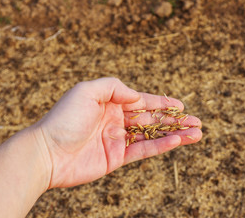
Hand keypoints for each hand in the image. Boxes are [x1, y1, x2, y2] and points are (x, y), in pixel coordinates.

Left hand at [35, 77, 201, 187]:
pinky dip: (161, 146)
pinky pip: (143, 151)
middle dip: (174, 120)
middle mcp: (116, 120)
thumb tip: (138, 96)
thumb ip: (114, 87)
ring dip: (174, 134)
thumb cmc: (64, 118)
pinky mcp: (117, 158)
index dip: (162, 103)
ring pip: (152, 135)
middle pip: (152, 119)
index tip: (181, 105)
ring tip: (196, 133)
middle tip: (196, 121)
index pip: (142, 102)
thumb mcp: (87, 91)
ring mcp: (117, 140)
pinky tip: (177, 142)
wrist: (47, 151)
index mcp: (110, 103)